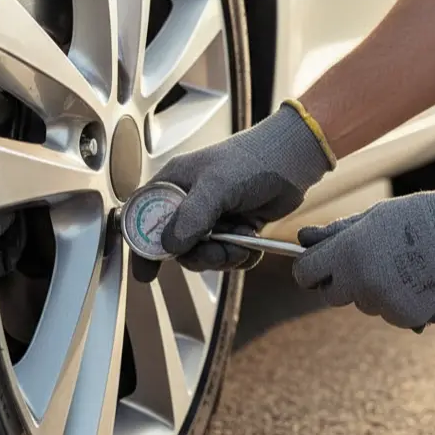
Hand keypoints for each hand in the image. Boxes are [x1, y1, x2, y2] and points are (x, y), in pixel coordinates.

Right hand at [132, 101, 335, 281]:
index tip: (146, 273)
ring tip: (241, 244)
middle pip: (175, 246)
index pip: (144, 218)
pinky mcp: (232, 228)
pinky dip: (239, 257)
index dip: (142, 246)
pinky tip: (252, 245)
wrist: (293, 161)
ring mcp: (210, 217)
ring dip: (222, 257)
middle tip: (217, 253)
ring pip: (202, 255)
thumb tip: (170, 246)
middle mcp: (188, 202)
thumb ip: (192, 216)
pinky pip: (226, 256)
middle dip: (198, 255)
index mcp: (173, 184)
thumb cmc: (252, 160)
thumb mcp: (217, 185)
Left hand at [291, 167, 434, 331]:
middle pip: (331, 295)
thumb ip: (335, 233)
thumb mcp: (372, 218)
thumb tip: (301, 238)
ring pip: (364, 304)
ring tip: (403, 265)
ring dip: (373, 290)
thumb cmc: (419, 218)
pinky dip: (398, 302)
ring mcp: (384, 304)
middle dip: (341, 282)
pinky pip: (389, 314)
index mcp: (347, 254)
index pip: (305, 273)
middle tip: (365, 262)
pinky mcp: (407, 319)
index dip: (309, 268)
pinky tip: (418, 280)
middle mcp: (361, 283)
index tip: (316, 265)